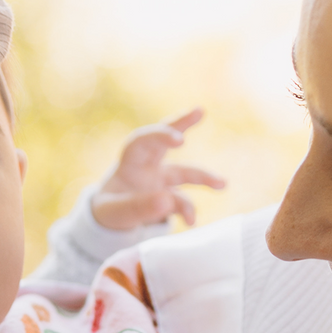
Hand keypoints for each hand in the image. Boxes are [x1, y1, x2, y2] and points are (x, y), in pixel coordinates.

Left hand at [91, 108, 226, 229]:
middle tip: (200, 110)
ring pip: (184, 173)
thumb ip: (138, 207)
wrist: (110, 219)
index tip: (180, 141)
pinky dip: (187, 211)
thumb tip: (167, 202)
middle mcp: (148, 165)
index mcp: (130, 162)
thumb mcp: (114, 212)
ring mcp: (160, 180)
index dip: (161, 136)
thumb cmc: (109, 209)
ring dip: (203, 177)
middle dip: (182, 123)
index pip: (143, 141)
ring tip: (223, 184)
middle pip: (165, 141)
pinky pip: (182, 202)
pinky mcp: (168, 197)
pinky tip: (190, 222)